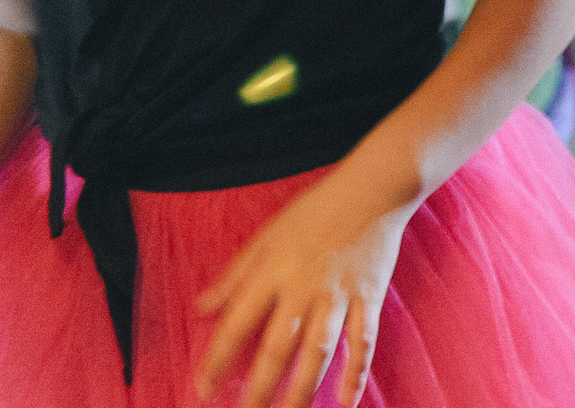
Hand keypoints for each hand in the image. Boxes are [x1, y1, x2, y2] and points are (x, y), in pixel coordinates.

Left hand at [194, 170, 413, 407]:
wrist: (373, 189)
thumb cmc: (315, 209)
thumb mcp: (267, 235)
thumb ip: (234, 275)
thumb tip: (201, 308)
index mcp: (274, 272)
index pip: (239, 324)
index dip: (219, 359)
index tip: (203, 390)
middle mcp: (304, 289)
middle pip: (278, 349)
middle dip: (259, 389)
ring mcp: (340, 296)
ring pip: (318, 352)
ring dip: (302, 390)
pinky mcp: (369, 297)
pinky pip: (364, 341)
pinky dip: (357, 372)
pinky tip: (347, 401)